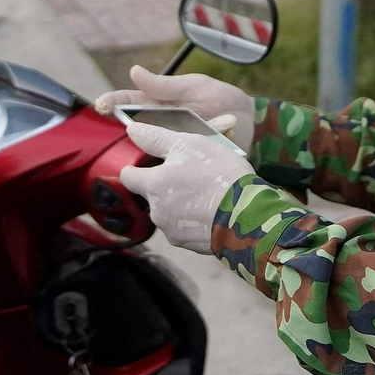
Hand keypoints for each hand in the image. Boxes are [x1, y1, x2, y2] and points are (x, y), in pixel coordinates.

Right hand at [95, 65, 255, 150]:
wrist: (252, 123)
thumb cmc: (224, 100)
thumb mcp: (195, 87)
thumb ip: (166, 85)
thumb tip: (134, 72)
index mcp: (162, 102)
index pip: (132, 101)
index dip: (114, 101)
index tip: (102, 103)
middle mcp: (163, 124)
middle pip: (133, 125)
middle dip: (117, 122)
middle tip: (105, 117)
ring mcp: (173, 143)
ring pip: (147, 146)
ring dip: (136, 143)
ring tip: (123, 138)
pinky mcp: (186, 159)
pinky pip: (169, 162)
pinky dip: (159, 163)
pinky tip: (149, 165)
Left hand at [117, 120, 251, 253]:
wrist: (247, 215)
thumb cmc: (218, 174)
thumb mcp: (189, 144)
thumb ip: (156, 138)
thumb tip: (132, 130)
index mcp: (153, 186)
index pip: (128, 177)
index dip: (136, 168)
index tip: (148, 163)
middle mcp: (157, 211)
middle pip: (152, 195)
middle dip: (166, 186)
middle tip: (191, 174)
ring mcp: (172, 231)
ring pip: (169, 212)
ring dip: (181, 203)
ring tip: (206, 192)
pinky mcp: (190, 245)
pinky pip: (186, 228)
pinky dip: (194, 219)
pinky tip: (212, 209)